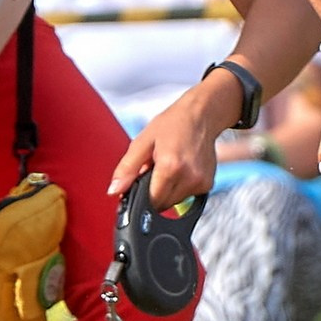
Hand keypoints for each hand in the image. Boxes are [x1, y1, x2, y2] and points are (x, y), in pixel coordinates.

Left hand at [109, 72, 229, 207]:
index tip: (138, 184)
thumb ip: (126, 169)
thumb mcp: (142, 142)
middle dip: (153, 192)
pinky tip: (179, 170)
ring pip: (173, 202)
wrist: (201, 115)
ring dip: (165, 191)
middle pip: (162, 204)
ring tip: (167, 167)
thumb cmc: (172, 124)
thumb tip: (114, 191)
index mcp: (171, 167)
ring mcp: (201, 183)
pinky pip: (186, 197)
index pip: (150, 201)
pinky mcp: (207, 185)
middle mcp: (189, 177)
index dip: (140, 197)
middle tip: (154, 169)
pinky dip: (178, 188)